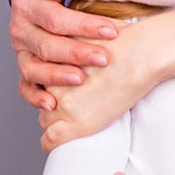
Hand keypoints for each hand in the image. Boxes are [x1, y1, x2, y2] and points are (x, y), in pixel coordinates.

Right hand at [7, 0, 117, 109]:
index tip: (111, 31)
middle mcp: (19, 29)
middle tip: (103, 58)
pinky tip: (53, 103)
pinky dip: (35, 97)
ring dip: (57, 77)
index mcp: (26, 4)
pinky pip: (24, 85)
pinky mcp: (23, 64)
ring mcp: (20, 50)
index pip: (55, 19)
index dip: (83, 27)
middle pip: (46, 46)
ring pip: (33, 69)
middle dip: (76, 54)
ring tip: (81, 80)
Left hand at [38, 18, 152, 151]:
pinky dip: (50, 142)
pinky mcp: (76, 124)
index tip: (54, 86)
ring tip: (70, 117)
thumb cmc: (119, 40)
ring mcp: (63, 103)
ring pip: (44, 118)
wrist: (140, 55)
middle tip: (68, 99)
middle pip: (39, 97)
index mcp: (50, 58)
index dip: (46, 82)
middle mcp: (51, 81)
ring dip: (54, 119)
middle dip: (49, 100)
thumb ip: (69, 41)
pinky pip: (51, 139)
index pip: (35, 76)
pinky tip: (54, 141)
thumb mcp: (85, 32)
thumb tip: (66, 45)